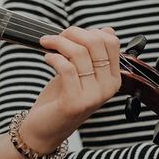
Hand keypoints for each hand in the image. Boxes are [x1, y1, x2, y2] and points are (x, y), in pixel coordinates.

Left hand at [19, 26, 120, 153]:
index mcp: (113, 78)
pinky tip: (47, 58)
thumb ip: (92, 54)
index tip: (71, 35)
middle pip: (96, 43)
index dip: (88, 31)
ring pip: (79, 53)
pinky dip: (54, 58)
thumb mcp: (80, 72)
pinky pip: (67, 68)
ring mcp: (93, 96)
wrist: (45, 128)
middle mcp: (107, 87)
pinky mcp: (75, 102)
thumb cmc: (61, 97)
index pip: (111, 42)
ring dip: (58, 43)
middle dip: (72, 33)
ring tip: (46, 44)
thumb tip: (106, 29)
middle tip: (54, 38)